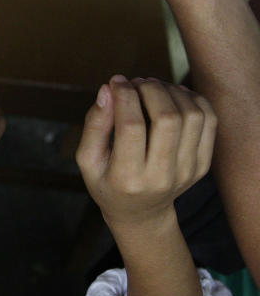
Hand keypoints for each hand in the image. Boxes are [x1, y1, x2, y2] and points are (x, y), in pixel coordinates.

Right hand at [76, 76, 215, 229]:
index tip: (116, 82)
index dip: (124, 96)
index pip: (131, 127)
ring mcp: (187, 171)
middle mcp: (162, 177)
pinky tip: (173, 96)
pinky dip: (192, 99)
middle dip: (150, 90)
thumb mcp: (88, 160)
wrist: (140, 213)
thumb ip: (94, 125)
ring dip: (171, 91)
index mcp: (127, 178)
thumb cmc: (107, 182)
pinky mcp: (202, 164)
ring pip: (191, 115)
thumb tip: (108, 89)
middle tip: (137, 82)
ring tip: (153, 87)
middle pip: (167, 118)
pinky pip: (208, 120)